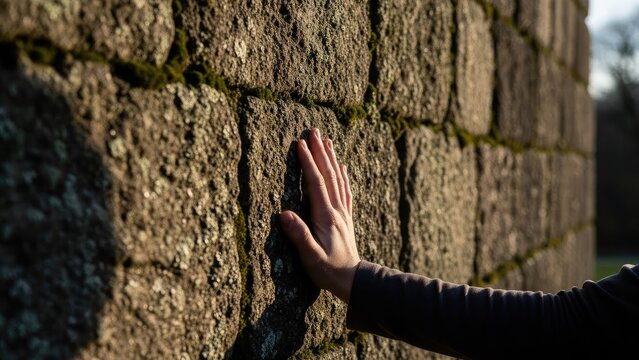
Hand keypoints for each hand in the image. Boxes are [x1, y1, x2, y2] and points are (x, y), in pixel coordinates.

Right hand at [280, 128, 359, 302]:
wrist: (353, 280)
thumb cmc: (328, 270)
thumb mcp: (310, 257)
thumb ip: (299, 236)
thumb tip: (284, 214)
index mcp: (325, 216)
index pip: (316, 182)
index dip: (307, 162)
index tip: (300, 143)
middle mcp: (336, 210)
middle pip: (328, 174)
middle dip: (320, 151)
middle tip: (314, 131)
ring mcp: (343, 213)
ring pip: (338, 179)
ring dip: (331, 158)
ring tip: (327, 141)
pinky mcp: (346, 218)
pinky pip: (345, 190)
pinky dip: (342, 175)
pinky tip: (341, 167)